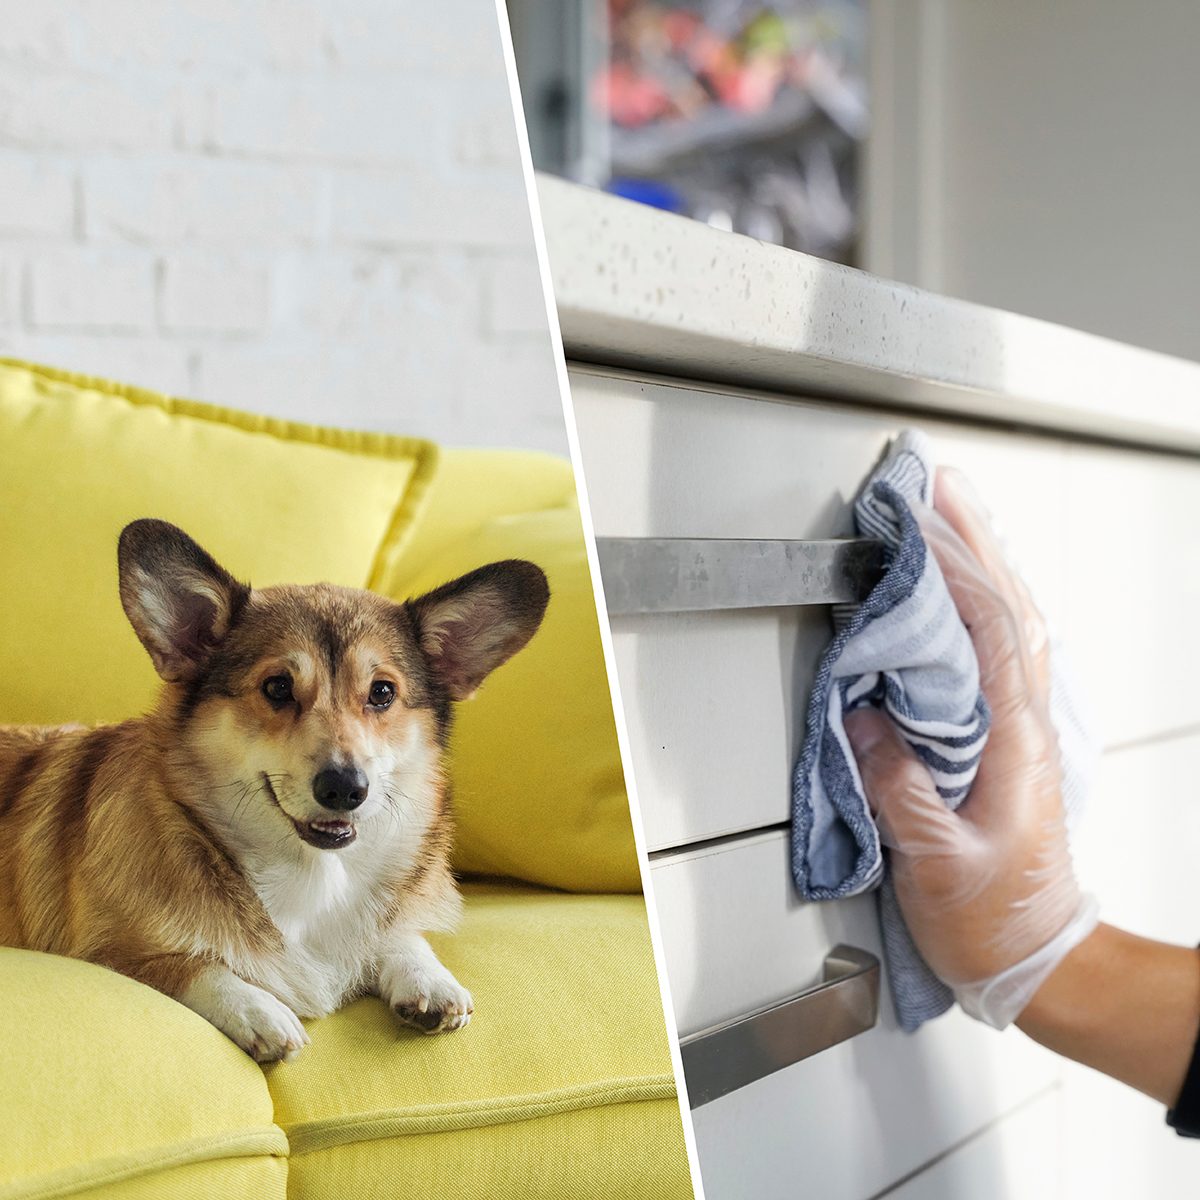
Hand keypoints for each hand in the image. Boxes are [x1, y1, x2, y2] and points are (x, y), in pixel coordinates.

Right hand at [845, 468, 1093, 1024]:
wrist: (1037, 958)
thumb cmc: (994, 919)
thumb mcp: (938, 862)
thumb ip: (901, 787)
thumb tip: (864, 720)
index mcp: (1012, 743)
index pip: (990, 629)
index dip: (957, 565)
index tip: (923, 518)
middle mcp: (1022, 725)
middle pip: (1008, 609)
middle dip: (974, 540)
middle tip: (938, 487)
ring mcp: (1018, 730)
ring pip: (1008, 626)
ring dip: (982, 564)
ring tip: (949, 518)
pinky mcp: (1002, 741)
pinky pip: (994, 655)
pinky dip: (979, 608)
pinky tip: (960, 596)